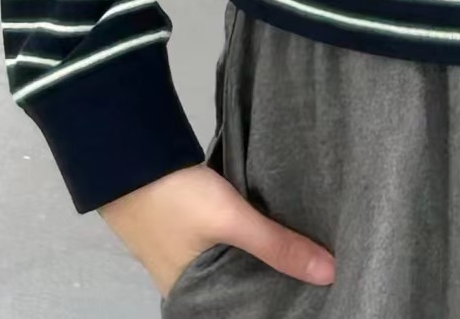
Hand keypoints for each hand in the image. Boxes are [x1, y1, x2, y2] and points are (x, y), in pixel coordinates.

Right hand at [99, 163, 334, 298]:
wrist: (130, 157)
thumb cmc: (176, 200)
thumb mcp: (231, 220)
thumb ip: (277, 246)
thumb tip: (329, 274)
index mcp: (191, 297)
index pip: (242, 312)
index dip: (275, 304)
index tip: (315, 298)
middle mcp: (187, 284)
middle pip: (240, 286)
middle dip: (274, 280)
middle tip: (321, 274)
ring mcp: (184, 255)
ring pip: (234, 263)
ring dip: (262, 257)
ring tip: (308, 254)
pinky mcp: (187, 229)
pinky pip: (226, 244)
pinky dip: (248, 240)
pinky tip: (276, 232)